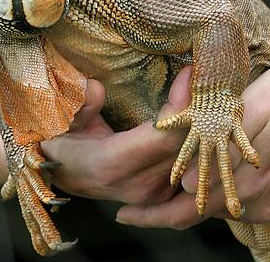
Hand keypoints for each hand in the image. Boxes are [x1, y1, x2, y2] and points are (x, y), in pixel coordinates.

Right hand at [41, 67, 193, 204]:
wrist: (58, 175)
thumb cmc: (59, 143)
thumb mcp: (60, 121)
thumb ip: (78, 106)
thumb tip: (95, 88)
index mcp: (113, 165)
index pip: (164, 135)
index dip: (183, 104)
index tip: (191, 73)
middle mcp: (139, 185)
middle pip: (188, 147)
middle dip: (202, 111)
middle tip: (208, 77)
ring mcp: (154, 195)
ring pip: (197, 160)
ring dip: (207, 127)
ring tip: (212, 93)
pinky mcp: (164, 196)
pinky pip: (194, 169)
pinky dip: (204, 144)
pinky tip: (207, 118)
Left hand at [116, 59, 269, 228]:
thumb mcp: (247, 109)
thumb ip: (215, 150)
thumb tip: (183, 185)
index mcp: (246, 178)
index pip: (189, 209)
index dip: (155, 214)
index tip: (125, 215)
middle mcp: (264, 202)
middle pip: (207, 214)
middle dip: (171, 211)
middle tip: (133, 214)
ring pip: (232, 211)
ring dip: (212, 198)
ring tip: (188, 182)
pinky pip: (257, 211)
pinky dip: (241, 198)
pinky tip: (236, 178)